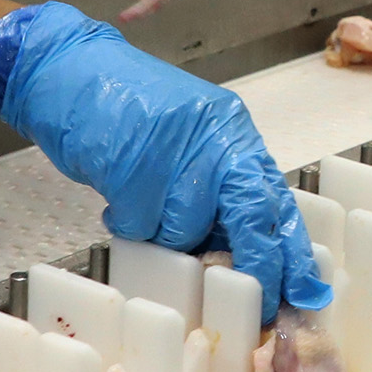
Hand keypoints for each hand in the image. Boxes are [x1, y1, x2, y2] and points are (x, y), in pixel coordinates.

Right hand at [0, 1, 326, 311]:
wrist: (67, 67)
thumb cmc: (124, 107)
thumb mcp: (191, 140)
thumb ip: (218, 188)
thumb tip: (243, 254)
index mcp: (233, 130)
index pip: (277, 198)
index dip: (292, 251)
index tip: (304, 292)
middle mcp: (214, 136)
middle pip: (252, 215)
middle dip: (257, 265)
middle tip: (258, 303)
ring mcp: (175, 149)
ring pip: (185, 229)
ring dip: (163, 234)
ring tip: (143, 202)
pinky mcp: (133, 164)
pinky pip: (139, 224)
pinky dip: (125, 221)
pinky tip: (118, 193)